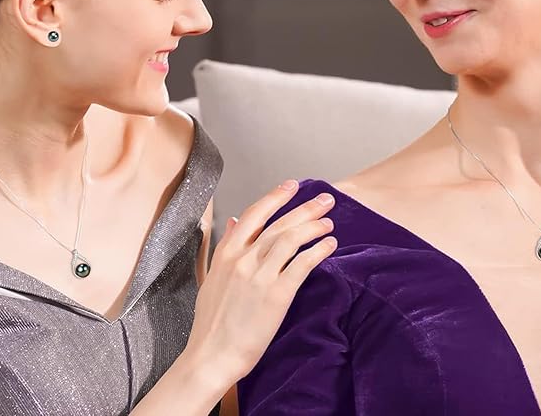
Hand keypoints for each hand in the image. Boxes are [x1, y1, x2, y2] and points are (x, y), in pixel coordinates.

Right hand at [184, 180, 336, 386]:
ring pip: (292, 239)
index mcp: (226, 253)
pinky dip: (318, 251)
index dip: (275, 196)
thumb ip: (226, 246)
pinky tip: (329, 245)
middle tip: (325, 199)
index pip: (254, 214)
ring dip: (314, 227)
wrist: (211, 355)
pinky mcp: (277, 294)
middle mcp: (243, 259)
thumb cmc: (211, 322)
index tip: (292, 185)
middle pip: (279, 223)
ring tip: (329, 223)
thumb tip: (233, 220)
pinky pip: (302, 264)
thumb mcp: (212, 277)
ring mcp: (260, 276)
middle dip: (305, 208)